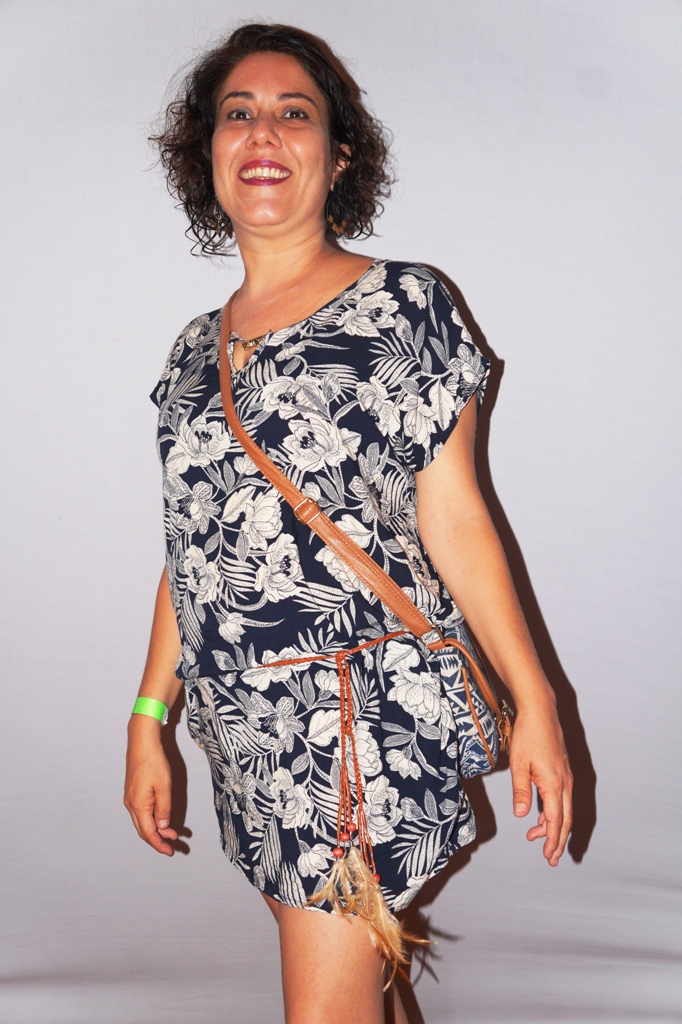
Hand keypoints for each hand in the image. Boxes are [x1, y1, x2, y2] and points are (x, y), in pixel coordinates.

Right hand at [124, 716, 177, 855]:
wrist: (141, 742)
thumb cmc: (153, 761)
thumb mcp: (164, 786)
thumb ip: (164, 809)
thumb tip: (162, 827)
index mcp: (138, 805)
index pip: (148, 833)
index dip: (159, 844)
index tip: (170, 851)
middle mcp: (131, 804)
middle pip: (143, 831)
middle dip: (158, 840)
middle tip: (174, 846)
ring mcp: (130, 799)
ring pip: (142, 822)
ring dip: (156, 830)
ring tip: (171, 833)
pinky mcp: (132, 792)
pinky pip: (141, 812)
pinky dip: (151, 819)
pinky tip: (161, 818)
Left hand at [509, 698, 572, 865]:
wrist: (540, 711)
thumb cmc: (528, 735)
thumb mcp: (519, 764)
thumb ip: (520, 790)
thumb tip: (521, 815)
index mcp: (554, 784)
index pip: (555, 820)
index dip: (552, 840)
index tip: (548, 856)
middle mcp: (564, 783)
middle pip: (565, 819)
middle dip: (558, 840)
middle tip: (550, 858)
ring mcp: (565, 777)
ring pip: (564, 809)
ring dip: (553, 826)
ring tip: (536, 837)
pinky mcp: (562, 771)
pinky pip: (561, 798)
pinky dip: (553, 811)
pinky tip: (540, 816)